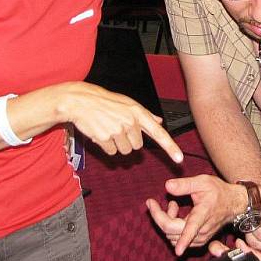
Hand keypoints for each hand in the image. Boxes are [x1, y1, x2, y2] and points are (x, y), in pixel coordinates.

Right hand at [66, 82, 182, 162]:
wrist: (81, 101)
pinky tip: (100, 133)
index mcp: (138, 112)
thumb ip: (145, 114)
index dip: (170, 147)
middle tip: (117, 128)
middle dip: (128, 141)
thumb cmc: (105, 102)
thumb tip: (159, 121)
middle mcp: (130, 121)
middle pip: (138, 146)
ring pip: (125, 150)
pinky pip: (111, 152)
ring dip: (117, 144)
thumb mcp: (127, 103)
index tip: (179, 159)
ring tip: (108, 129)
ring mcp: (118, 130)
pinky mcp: (105, 138)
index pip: (159, 133)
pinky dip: (106, 146)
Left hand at [146, 175, 244, 254]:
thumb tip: (167, 186)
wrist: (233, 204)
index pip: (190, 231)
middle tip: (152, 202)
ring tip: (173, 205)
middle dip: (158, 217)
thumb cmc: (219, 192)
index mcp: (202, 216)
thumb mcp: (202, 182)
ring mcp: (199, 238)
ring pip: (172, 236)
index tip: (178, 252)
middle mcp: (201, 231)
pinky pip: (177, 238)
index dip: (183, 241)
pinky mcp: (197, 241)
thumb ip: (184, 184)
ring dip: (166, 220)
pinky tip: (177, 212)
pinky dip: (171, 226)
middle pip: (171, 231)